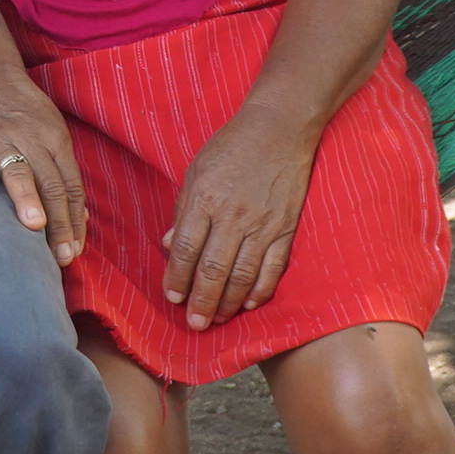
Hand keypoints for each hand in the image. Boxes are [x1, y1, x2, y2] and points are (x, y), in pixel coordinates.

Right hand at [0, 66, 88, 265]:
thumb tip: (81, 216)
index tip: (75, 252)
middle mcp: (34, 140)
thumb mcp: (53, 134)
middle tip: (62, 254)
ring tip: (33, 224)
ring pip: (18, 169)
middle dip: (58, 221)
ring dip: (27, 197)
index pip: (70, 187)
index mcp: (57, 142)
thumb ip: (64, 174)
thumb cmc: (24, 111)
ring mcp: (2, 138)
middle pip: (50, 184)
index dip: (74, 221)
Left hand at [162, 110, 316, 330]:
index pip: (185, 248)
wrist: (279, 128)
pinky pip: (273, 267)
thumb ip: (183, 211)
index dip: (177, 278)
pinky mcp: (285, 228)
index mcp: (204, 199)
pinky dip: (260, 290)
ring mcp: (262, 224)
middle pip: (213, 269)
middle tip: (194, 324)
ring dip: (229, 303)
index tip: (172, 298)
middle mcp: (232, 216)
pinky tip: (249, 304)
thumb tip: (168, 246)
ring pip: (242, 275)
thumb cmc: (232, 147)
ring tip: (218, 319)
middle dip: (202, 302)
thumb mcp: (196, 172)